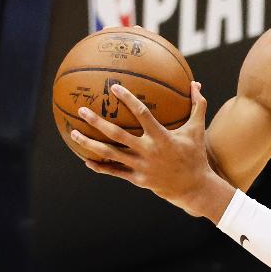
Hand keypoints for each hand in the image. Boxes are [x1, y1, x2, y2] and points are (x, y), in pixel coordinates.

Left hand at [72, 81, 233, 219]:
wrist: (194, 187)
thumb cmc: (195, 155)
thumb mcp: (198, 130)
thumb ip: (197, 106)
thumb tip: (196, 84)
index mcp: (162, 137)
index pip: (142, 114)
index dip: (128, 100)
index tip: (114, 88)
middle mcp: (149, 151)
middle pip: (117, 135)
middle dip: (97, 122)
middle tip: (82, 111)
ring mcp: (141, 166)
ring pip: (110, 154)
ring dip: (89, 144)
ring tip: (73, 134)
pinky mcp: (138, 179)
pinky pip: (115, 172)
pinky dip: (100, 166)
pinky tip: (87, 160)